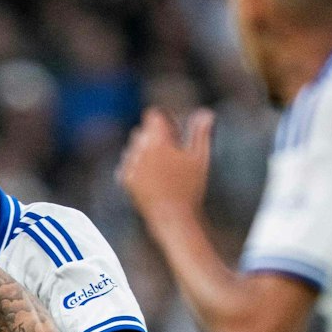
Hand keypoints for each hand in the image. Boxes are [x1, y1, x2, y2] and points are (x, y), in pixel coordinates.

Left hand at [118, 108, 213, 222]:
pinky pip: (127, 163)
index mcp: (158, 141)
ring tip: (162, 168)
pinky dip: (137, 166)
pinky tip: (152, 178)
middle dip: (154, 137)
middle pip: (141, 131)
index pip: (152, 115)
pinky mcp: (125, 179)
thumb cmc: (189, 188)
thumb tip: (206, 113)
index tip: (174, 133)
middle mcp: (140, 150)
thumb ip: (201, 133)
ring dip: (144, 151)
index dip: (164, 121)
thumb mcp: (200, 158)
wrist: (172, 218)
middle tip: (170, 152)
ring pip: (133, 147)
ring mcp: (130, 165)